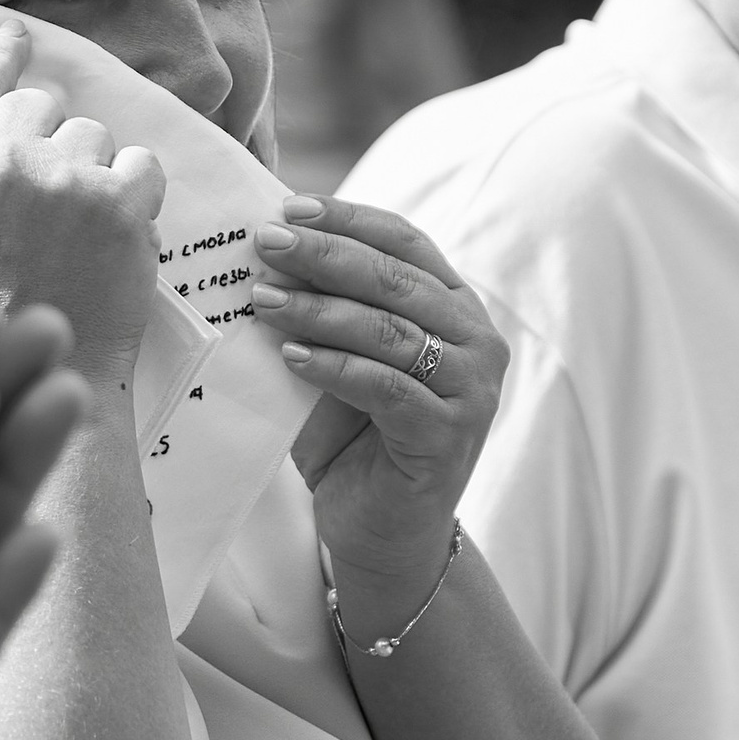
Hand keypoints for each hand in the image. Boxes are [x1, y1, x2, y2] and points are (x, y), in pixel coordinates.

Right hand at [0, 11, 164, 379]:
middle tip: (49, 199)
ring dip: (92, 170)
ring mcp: (63, 180)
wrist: (23, 394)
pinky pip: (142, 166)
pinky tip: (119, 233)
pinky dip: (138, 195)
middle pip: (41, 105)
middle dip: (49, 139)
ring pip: (94, 135)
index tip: (14, 38)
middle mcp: (0, 158)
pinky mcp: (120, 210)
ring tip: (79, 230)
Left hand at [246, 196, 508, 624]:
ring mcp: (472, 388)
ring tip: (261, 299)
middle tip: (265, 244)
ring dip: (318, 310)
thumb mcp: (336, 357)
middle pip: (395, 278)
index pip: (404, 241)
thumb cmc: (352, 437)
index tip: (288, 208)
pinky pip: (386, 387)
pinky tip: (289, 357)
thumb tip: (267, 248)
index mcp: (453, 305)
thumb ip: (322, 307)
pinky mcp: (449, 434)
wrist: (379, 531)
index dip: (347, 219)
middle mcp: (477, 338)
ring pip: (389, 329)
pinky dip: (334, 368)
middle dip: (324, 256)